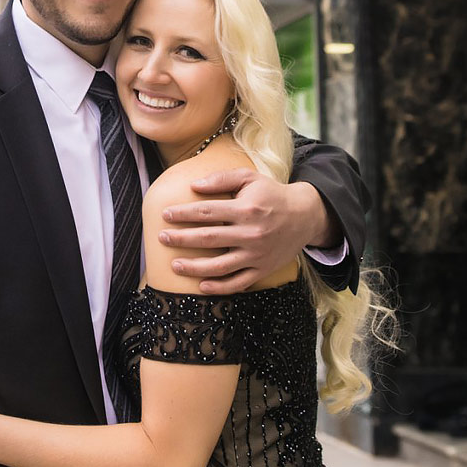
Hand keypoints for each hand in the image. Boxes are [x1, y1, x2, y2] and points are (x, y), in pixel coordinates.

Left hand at [158, 168, 334, 293]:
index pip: (207, 212)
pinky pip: (238, 283)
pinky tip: (201, 286)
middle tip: (162, 238)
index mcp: (246, 209)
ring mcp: (257, 254)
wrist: (304, 216)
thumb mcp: (249, 178)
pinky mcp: (263, 269)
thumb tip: (193, 185)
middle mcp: (251, 233)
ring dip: (194, 267)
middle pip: (209, 238)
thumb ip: (221, 179)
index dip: (184, 214)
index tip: (165, 214)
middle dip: (182, 239)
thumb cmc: (271, 194)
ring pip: (220, 266)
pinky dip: (219, 287)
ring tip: (174, 265)